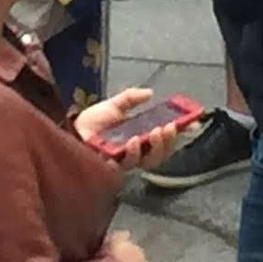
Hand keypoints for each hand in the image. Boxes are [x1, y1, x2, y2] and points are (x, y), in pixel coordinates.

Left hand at [74, 88, 189, 170]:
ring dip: (157, 146)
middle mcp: (135, 152)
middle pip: (161, 153)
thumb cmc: (90, 122)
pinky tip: (134, 141)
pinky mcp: (113, 168)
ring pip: (150, 160)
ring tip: (157, 131)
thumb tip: (150, 93)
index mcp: (139, 138)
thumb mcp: (113, 105)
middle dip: (170, 141)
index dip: (179, 133)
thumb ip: (130, 98)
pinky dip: (134, 152)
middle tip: (171, 127)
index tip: (193, 123)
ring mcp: (125, 161)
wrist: (69, 132)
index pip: (164, 139)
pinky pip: (128, 164)